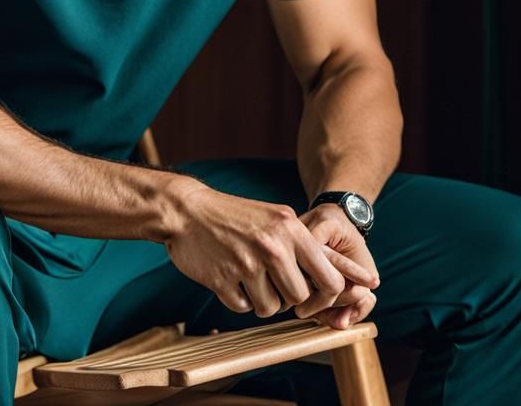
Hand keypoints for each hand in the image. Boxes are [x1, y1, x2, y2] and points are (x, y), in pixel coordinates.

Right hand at [163, 180, 376, 319]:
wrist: (187, 210)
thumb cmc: (235, 216)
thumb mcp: (275, 217)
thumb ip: (301, 244)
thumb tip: (332, 279)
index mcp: (291, 229)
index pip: (330, 280)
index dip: (324, 296)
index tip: (311, 297)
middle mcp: (272, 246)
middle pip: (298, 298)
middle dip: (287, 297)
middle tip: (272, 283)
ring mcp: (246, 264)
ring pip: (270, 308)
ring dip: (261, 300)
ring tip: (249, 277)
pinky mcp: (222, 280)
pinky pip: (243, 308)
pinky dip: (238, 299)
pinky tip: (230, 277)